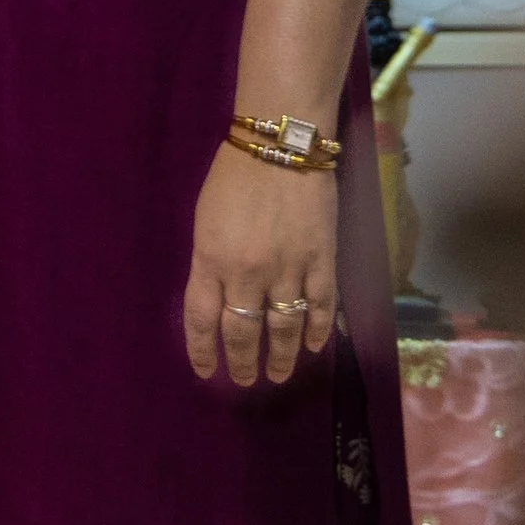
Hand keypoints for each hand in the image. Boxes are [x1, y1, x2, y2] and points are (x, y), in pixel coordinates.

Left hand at [183, 143, 339, 387]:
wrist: (281, 143)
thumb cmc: (234, 174)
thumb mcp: (205, 219)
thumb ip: (210, 261)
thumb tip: (220, 298)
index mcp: (211, 259)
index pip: (202, 319)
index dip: (202, 350)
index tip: (206, 371)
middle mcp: (247, 273)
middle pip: (244, 332)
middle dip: (244, 362)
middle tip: (247, 381)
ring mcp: (288, 269)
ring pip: (284, 328)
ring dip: (282, 357)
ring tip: (278, 374)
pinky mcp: (322, 261)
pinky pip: (321, 307)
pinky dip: (319, 331)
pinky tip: (316, 347)